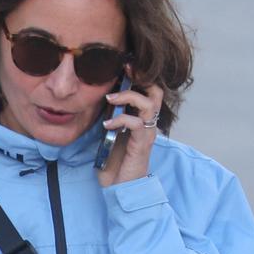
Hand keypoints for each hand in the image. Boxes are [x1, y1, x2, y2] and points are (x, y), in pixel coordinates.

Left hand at [97, 72, 164, 187]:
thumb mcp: (108, 136)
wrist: (120, 189)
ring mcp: (147, 134)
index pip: (148, 91)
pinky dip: (120, 120)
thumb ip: (109, 119)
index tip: (124, 64)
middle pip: (156, 92)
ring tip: (110, 99)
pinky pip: (136, 123)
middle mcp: (148, 124)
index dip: (139, 76)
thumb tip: (97, 101)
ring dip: (128, 97)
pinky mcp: (142, 144)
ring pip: (149, 104)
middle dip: (141, 77)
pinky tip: (107, 125)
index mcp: (141, 120)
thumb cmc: (114, 165)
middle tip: (125, 70)